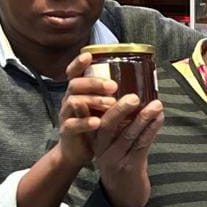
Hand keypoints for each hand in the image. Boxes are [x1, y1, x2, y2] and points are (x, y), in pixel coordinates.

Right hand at [57, 52, 118, 167]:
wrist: (78, 150)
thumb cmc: (94, 124)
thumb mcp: (102, 107)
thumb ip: (112, 96)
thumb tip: (141, 84)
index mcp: (78, 92)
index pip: (74, 73)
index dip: (79, 63)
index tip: (90, 55)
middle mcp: (69, 100)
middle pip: (75, 84)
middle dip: (94, 83)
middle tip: (114, 86)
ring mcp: (66, 115)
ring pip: (74, 102)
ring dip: (93, 101)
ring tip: (111, 104)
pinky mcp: (67, 131)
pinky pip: (72, 124)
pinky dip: (85, 122)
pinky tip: (97, 122)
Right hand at [92, 94, 164, 206]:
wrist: (123, 195)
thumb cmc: (121, 162)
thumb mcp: (111, 143)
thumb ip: (116, 124)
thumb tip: (130, 95)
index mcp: (95, 139)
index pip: (93, 118)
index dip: (98, 102)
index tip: (109, 86)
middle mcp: (102, 148)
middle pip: (108, 125)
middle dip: (121, 109)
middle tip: (134, 96)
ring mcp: (116, 158)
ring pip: (129, 134)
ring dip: (144, 118)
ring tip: (157, 104)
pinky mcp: (131, 167)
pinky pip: (142, 144)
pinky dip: (152, 129)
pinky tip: (159, 118)